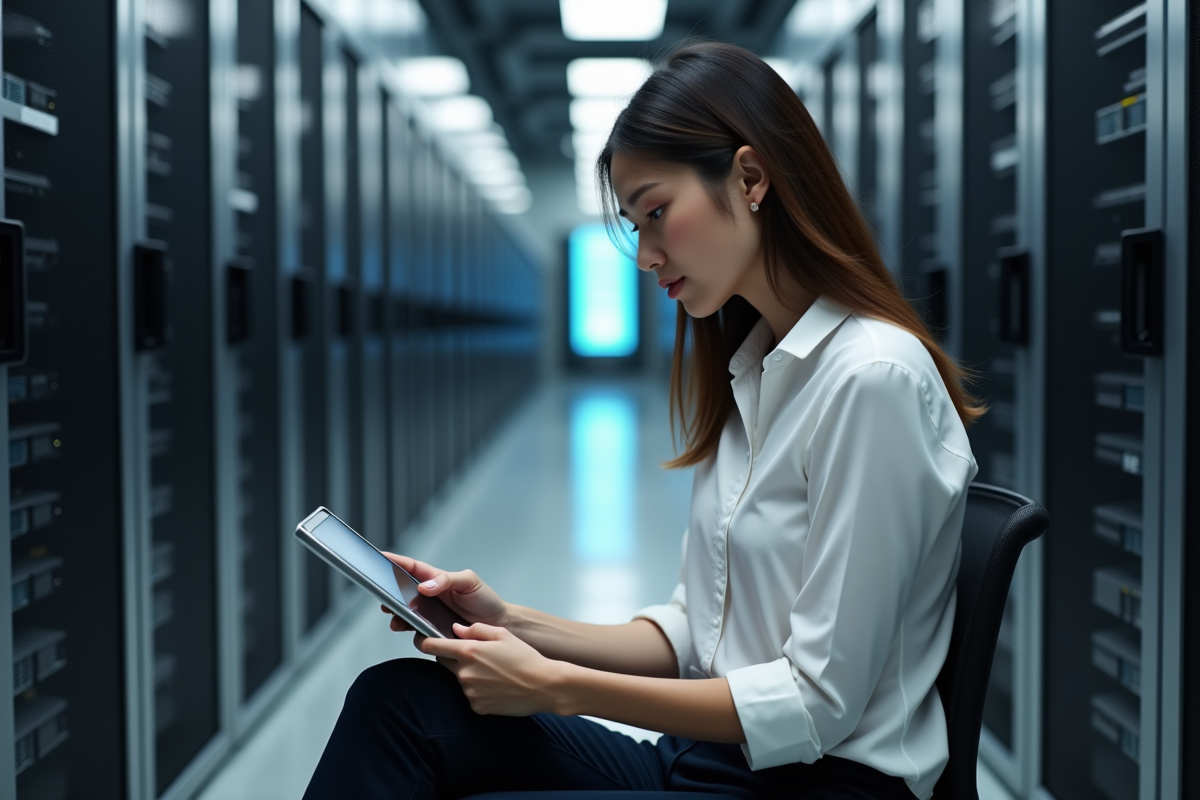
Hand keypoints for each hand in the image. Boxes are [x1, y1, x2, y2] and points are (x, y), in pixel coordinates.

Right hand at [379, 554, 507, 632]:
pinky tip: (405, 628)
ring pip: (406, 610)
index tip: (380, 557)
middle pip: (403, 590)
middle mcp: (431, 595)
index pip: (412, 567)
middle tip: (381, 595)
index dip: (396, 561)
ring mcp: (430, 612)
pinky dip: (407, 628)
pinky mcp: (433, 628)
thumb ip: (447, 580)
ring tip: (393, 615)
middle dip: (390, 591)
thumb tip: (424, 586)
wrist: (497, 625)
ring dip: (396, 612)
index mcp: (438, 579)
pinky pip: (415, 627)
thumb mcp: (469, 582)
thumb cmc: (485, 599)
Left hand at [419, 622, 568, 715]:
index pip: (431, 645)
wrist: (544, 686)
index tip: (422, 639)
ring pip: (459, 679)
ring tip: (494, 672)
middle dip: (453, 657)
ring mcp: (469, 692)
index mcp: (468, 651)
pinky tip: (497, 687)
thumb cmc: (526, 658)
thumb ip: (476, 629)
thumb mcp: (502, 634)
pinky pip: (471, 696)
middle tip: (476, 656)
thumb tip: (457, 630)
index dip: (423, 641)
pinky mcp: (477, 707)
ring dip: (469, 674)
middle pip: (444, 662)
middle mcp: (464, 673)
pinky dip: (479, 691)